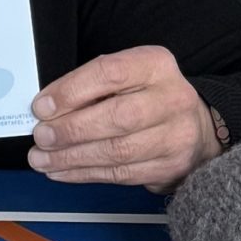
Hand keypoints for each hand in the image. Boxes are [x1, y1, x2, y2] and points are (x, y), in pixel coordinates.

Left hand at [28, 46, 220, 189]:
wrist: (197, 128)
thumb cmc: (151, 97)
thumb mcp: (129, 75)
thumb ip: (93, 86)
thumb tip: (48, 109)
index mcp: (156, 66)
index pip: (110, 74)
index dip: (71, 92)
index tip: (43, 107)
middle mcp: (172, 99)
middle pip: (117, 117)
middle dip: (71, 130)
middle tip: (42, 136)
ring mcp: (175, 137)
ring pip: (117, 151)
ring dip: (72, 157)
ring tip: (42, 158)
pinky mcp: (169, 168)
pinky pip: (120, 174)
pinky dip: (84, 173)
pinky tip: (63, 170)